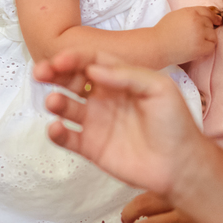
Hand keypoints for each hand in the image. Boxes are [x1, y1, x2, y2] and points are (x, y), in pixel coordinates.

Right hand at [33, 50, 206, 196]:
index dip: (74, 58)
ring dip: (56, 101)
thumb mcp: (159, 88)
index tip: (61, 59)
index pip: (90, 61)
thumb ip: (127, 74)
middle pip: (72, 80)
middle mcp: (104, 97)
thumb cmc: (175, 122)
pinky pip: (68, 138)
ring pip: (67, 107)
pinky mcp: (91, 147)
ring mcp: (96, 122)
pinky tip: (56, 129)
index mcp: (119, 79)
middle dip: (55, 73)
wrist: (181, 165)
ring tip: (54, 102)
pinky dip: (57, 133)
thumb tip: (92, 69)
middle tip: (41, 72)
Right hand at [154, 6, 219, 65]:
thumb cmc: (164, 31)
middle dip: (206, 30)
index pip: (208, 12)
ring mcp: (200, 34)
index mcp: (191, 12)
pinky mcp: (201, 47)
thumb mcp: (177, 15)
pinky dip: (207, 49)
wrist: (156, 46)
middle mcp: (197, 21)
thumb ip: (192, 14)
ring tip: (194, 43)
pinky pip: (212, 47)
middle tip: (194, 37)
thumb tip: (208, 16)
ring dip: (207, 40)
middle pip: (211, 24)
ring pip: (213, 36)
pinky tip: (196, 49)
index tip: (217, 21)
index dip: (214, 17)